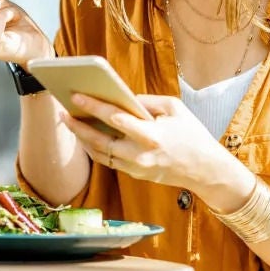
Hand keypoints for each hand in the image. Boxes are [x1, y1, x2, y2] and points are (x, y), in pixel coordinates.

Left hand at [58, 93, 238, 191]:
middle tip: (63, 112)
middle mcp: (140, 154)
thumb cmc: (192, 134)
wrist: (206, 170)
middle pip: (99, 140)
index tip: (76, 95)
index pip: (114, 118)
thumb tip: (121, 97)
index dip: (93, 106)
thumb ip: (146, 101)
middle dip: (78, 126)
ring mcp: (136, 168)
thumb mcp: (174, 108)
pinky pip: (109, 161)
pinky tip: (87, 137)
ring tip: (70, 122)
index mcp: (151, 135)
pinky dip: (96, 149)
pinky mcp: (135, 175)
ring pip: (100, 154)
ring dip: (82, 139)